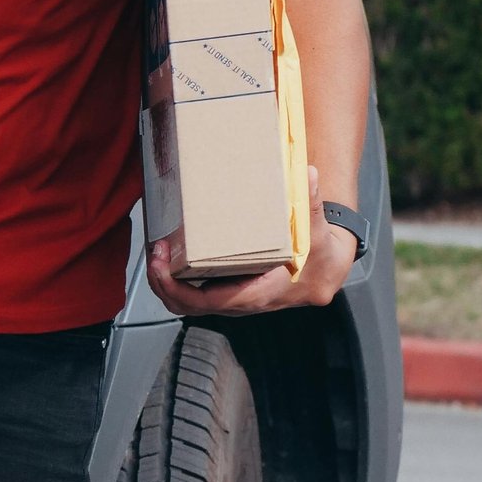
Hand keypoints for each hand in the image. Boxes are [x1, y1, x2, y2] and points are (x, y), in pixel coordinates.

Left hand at [147, 165, 359, 318]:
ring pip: (188, 305)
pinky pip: (195, 296)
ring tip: (156, 253)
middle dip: (163, 283)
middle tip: (154, 252)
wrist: (327, 272)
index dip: (178, 289)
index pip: (207, 302)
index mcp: (258, 294)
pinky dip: (177, 281)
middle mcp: (241, 304)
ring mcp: (233, 301)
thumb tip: (308, 174)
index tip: (161, 265)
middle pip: (188, 307)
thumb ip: (311, 203)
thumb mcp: (317, 230)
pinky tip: (169, 256)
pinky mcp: (229, 293)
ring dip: (165, 283)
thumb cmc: (321, 254)